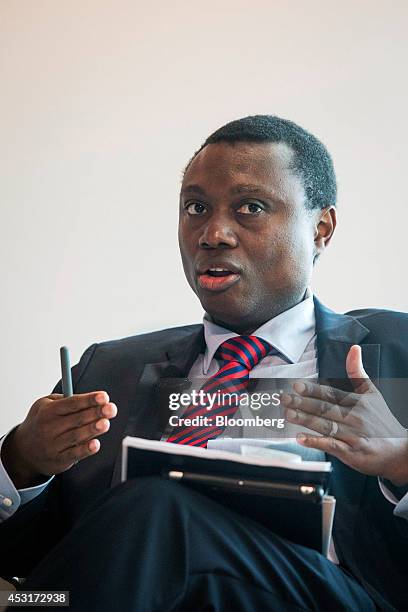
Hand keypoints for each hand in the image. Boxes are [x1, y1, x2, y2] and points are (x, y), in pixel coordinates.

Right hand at [1, 392, 116, 487]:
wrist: (23, 451)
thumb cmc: (40, 423)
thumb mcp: (44, 405)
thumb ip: (65, 400)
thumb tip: (89, 398)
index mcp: (48, 411)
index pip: (72, 403)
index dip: (89, 399)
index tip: (104, 397)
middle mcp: (49, 428)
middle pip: (77, 419)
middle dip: (96, 413)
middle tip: (111, 409)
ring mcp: (53, 445)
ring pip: (76, 436)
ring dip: (92, 429)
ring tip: (105, 423)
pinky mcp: (58, 460)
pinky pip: (74, 454)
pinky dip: (85, 449)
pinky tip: (95, 444)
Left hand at [281, 345, 407, 485]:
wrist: (399, 451)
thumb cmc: (381, 421)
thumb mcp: (372, 393)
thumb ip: (358, 372)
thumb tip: (354, 348)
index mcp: (357, 402)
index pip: (331, 394)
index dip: (313, 390)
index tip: (296, 386)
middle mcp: (354, 417)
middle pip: (325, 409)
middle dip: (303, 404)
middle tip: (284, 399)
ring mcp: (352, 436)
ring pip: (325, 426)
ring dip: (305, 420)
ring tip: (288, 415)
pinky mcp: (352, 453)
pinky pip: (331, 446)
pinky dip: (315, 442)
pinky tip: (300, 439)